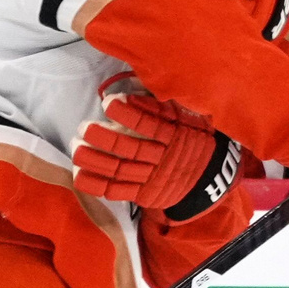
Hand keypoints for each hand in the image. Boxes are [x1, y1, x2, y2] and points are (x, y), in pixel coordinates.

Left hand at [72, 76, 241, 223]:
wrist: (211, 176)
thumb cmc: (196, 138)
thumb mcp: (192, 117)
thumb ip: (166, 106)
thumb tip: (135, 93)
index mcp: (175, 136)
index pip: (150, 125)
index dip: (128, 115)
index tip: (108, 103)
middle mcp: (162, 158)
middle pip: (130, 149)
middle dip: (105, 140)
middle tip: (83, 128)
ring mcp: (152, 178)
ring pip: (121, 170)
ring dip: (96, 161)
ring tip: (76, 149)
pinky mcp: (144, 194)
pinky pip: (119, 191)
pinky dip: (98, 185)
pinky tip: (80, 175)